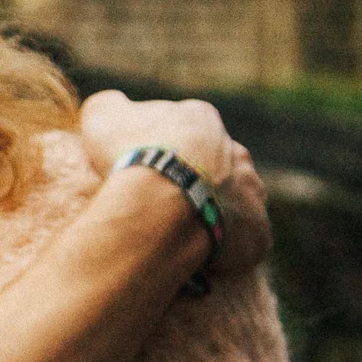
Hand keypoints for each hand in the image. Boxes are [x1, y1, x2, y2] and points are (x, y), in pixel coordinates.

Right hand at [77, 89, 271, 280]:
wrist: (163, 206)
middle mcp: (236, 151)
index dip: (162, 147)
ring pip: (235, 201)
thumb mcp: (104, 116)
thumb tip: (114, 106)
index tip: (144, 165)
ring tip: (183, 230)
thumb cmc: (132, 156)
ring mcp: (251, 192)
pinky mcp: (258, 232)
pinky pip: (245, 240)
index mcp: (202, 119)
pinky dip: (228, 247)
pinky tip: (203, 255)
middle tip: (164, 200)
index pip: (185, 128)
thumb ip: (111, 106)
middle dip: (194, 177)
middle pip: (214, 163)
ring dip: (214, 210)